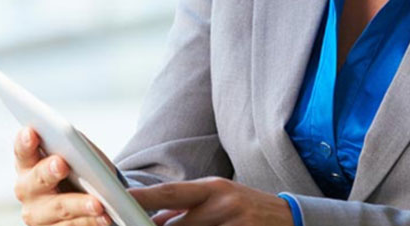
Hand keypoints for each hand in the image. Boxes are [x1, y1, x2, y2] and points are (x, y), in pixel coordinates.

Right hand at [13, 126, 112, 225]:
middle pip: (36, 180)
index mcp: (28, 163)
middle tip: (61, 164)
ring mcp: (38, 214)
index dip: (25, 142)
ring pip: (59, 208)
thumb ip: (77, 147)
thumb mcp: (79, 153)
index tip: (31, 132)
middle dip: (48, 171)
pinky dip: (90, 221)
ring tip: (97, 203)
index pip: (23, 150)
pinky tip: (105, 217)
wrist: (87, 195)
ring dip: (79, 205)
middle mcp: (26, 189)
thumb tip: (89, 155)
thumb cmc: (79, 167)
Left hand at [130, 178, 293, 225]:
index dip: (144, 197)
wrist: (288, 219)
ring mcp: (235, 225)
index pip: (172, 192)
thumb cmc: (246, 206)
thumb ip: (185, 208)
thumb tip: (153, 219)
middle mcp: (224, 205)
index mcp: (213, 188)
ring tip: (192, 225)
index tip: (121, 200)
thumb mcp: (218, 198)